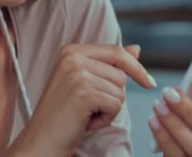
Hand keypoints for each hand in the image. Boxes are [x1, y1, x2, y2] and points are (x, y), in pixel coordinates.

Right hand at [8, 44, 156, 156]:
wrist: (42, 140)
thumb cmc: (64, 115)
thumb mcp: (86, 83)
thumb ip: (110, 65)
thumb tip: (136, 49)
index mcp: (71, 51)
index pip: (116, 51)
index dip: (136, 67)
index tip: (149, 82)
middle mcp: (72, 57)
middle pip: (120, 73)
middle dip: (113, 95)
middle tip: (90, 107)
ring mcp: (76, 74)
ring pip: (120, 90)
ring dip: (109, 108)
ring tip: (86, 114)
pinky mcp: (83, 93)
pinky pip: (115, 104)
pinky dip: (106, 118)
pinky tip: (87, 121)